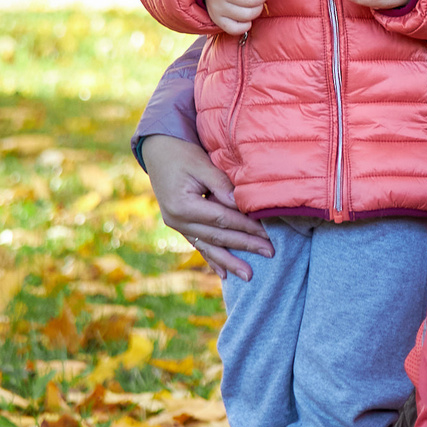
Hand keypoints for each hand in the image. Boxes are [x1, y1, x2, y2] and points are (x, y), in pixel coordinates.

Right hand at [139, 135, 273, 281]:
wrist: (156, 150)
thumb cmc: (182, 153)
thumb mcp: (203, 165)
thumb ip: (222, 186)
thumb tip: (242, 205)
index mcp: (183, 206)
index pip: (222, 219)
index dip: (246, 227)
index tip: (268, 234)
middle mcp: (177, 220)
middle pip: (217, 237)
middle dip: (245, 246)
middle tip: (270, 254)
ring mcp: (176, 225)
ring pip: (208, 246)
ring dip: (229, 262)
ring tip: (248, 276)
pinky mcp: (179, 225)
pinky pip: (198, 245)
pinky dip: (212, 258)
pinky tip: (223, 273)